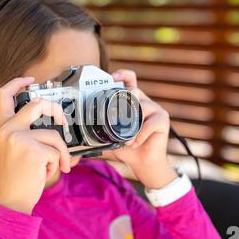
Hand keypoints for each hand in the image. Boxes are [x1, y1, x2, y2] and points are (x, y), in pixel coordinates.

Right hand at [0, 77, 70, 213]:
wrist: (12, 202)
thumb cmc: (18, 177)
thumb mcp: (15, 149)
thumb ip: (26, 133)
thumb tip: (53, 122)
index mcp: (2, 128)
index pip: (3, 95)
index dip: (17, 82)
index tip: (30, 80)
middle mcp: (8, 129)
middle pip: (38, 105)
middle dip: (56, 111)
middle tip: (63, 122)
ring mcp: (19, 139)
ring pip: (54, 135)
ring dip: (60, 152)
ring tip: (54, 166)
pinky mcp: (33, 150)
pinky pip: (56, 151)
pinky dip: (57, 163)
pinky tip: (46, 172)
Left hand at [102, 70, 177, 188]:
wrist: (143, 163)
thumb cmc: (127, 148)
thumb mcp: (109, 139)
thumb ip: (96, 136)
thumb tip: (75, 143)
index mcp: (131, 102)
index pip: (129, 79)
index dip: (122, 75)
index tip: (112, 78)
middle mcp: (144, 102)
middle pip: (134, 91)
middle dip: (125, 102)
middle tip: (119, 117)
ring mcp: (155, 110)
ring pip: (141, 107)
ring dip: (131, 126)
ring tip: (126, 140)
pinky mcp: (163, 120)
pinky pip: (149, 123)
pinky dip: (140, 135)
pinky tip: (135, 143)